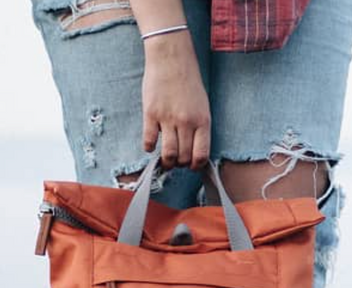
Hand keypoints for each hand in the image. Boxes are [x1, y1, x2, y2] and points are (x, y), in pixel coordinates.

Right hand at [141, 34, 210, 171]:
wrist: (171, 58)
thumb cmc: (188, 82)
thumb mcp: (203, 106)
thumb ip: (199, 127)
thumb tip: (193, 150)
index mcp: (202, 122)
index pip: (200, 155)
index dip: (196, 166)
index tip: (191, 165)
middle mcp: (186, 123)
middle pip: (183, 157)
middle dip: (180, 164)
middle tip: (176, 161)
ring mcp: (168, 119)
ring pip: (168, 154)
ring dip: (166, 162)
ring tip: (165, 161)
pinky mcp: (151, 113)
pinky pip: (149, 140)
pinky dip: (149, 147)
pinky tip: (150, 146)